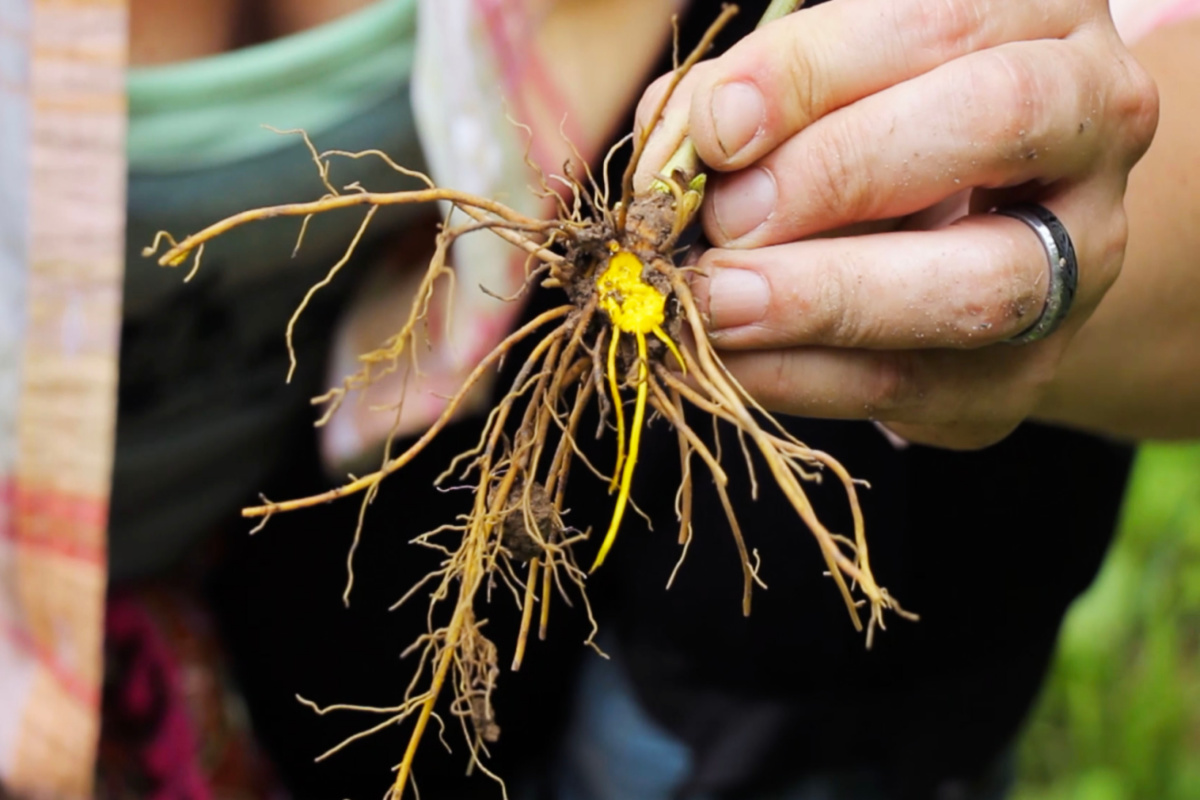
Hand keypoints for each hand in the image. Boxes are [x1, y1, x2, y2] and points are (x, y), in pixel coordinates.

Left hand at [636, 0, 1157, 448]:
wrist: (974, 235)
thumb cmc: (873, 128)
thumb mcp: (821, 87)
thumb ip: (746, 99)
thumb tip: (674, 162)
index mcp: (1038, 17)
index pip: (937, 22)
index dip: (813, 73)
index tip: (718, 130)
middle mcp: (1091, 124)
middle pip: (994, 123)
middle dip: (839, 172)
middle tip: (728, 217)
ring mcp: (1077, 260)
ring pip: (979, 284)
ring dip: (823, 298)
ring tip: (715, 301)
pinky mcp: (1021, 373)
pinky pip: (914, 387)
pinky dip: (801, 375)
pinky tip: (729, 357)